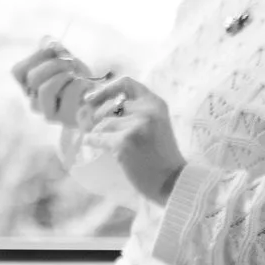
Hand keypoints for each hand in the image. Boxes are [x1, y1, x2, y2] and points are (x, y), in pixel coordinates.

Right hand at [11, 39, 111, 126]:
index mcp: (30, 88)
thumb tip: (47, 41)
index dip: (36, 56)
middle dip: (54, 64)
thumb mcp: (65, 61)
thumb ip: (54, 50)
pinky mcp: (65, 119)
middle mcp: (35, 102)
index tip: (54, 50)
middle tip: (70, 63)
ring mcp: (49, 114)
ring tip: (76, 76)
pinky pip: (68, 96)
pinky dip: (78, 84)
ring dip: (63, 75)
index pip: (18, 71)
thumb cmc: (78, 80)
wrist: (100, 101)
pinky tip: (85, 85)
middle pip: (33, 77)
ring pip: (45, 89)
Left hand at [80, 75, 185, 203]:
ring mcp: (135, 126)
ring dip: (99, 134)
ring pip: (103, 124)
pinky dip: (92, 141)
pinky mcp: (124, 142)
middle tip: (97, 129)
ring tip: (107, 144)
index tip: (91, 98)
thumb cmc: (162, 156)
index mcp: (156, 103)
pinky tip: (93, 144)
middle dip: (99, 118)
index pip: (126, 83)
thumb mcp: (156, 125)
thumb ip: (136, 112)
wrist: (173, 181)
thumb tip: (98, 105)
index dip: (105, 88)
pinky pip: (97, 137)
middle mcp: (146, 110)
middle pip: (110, 107)